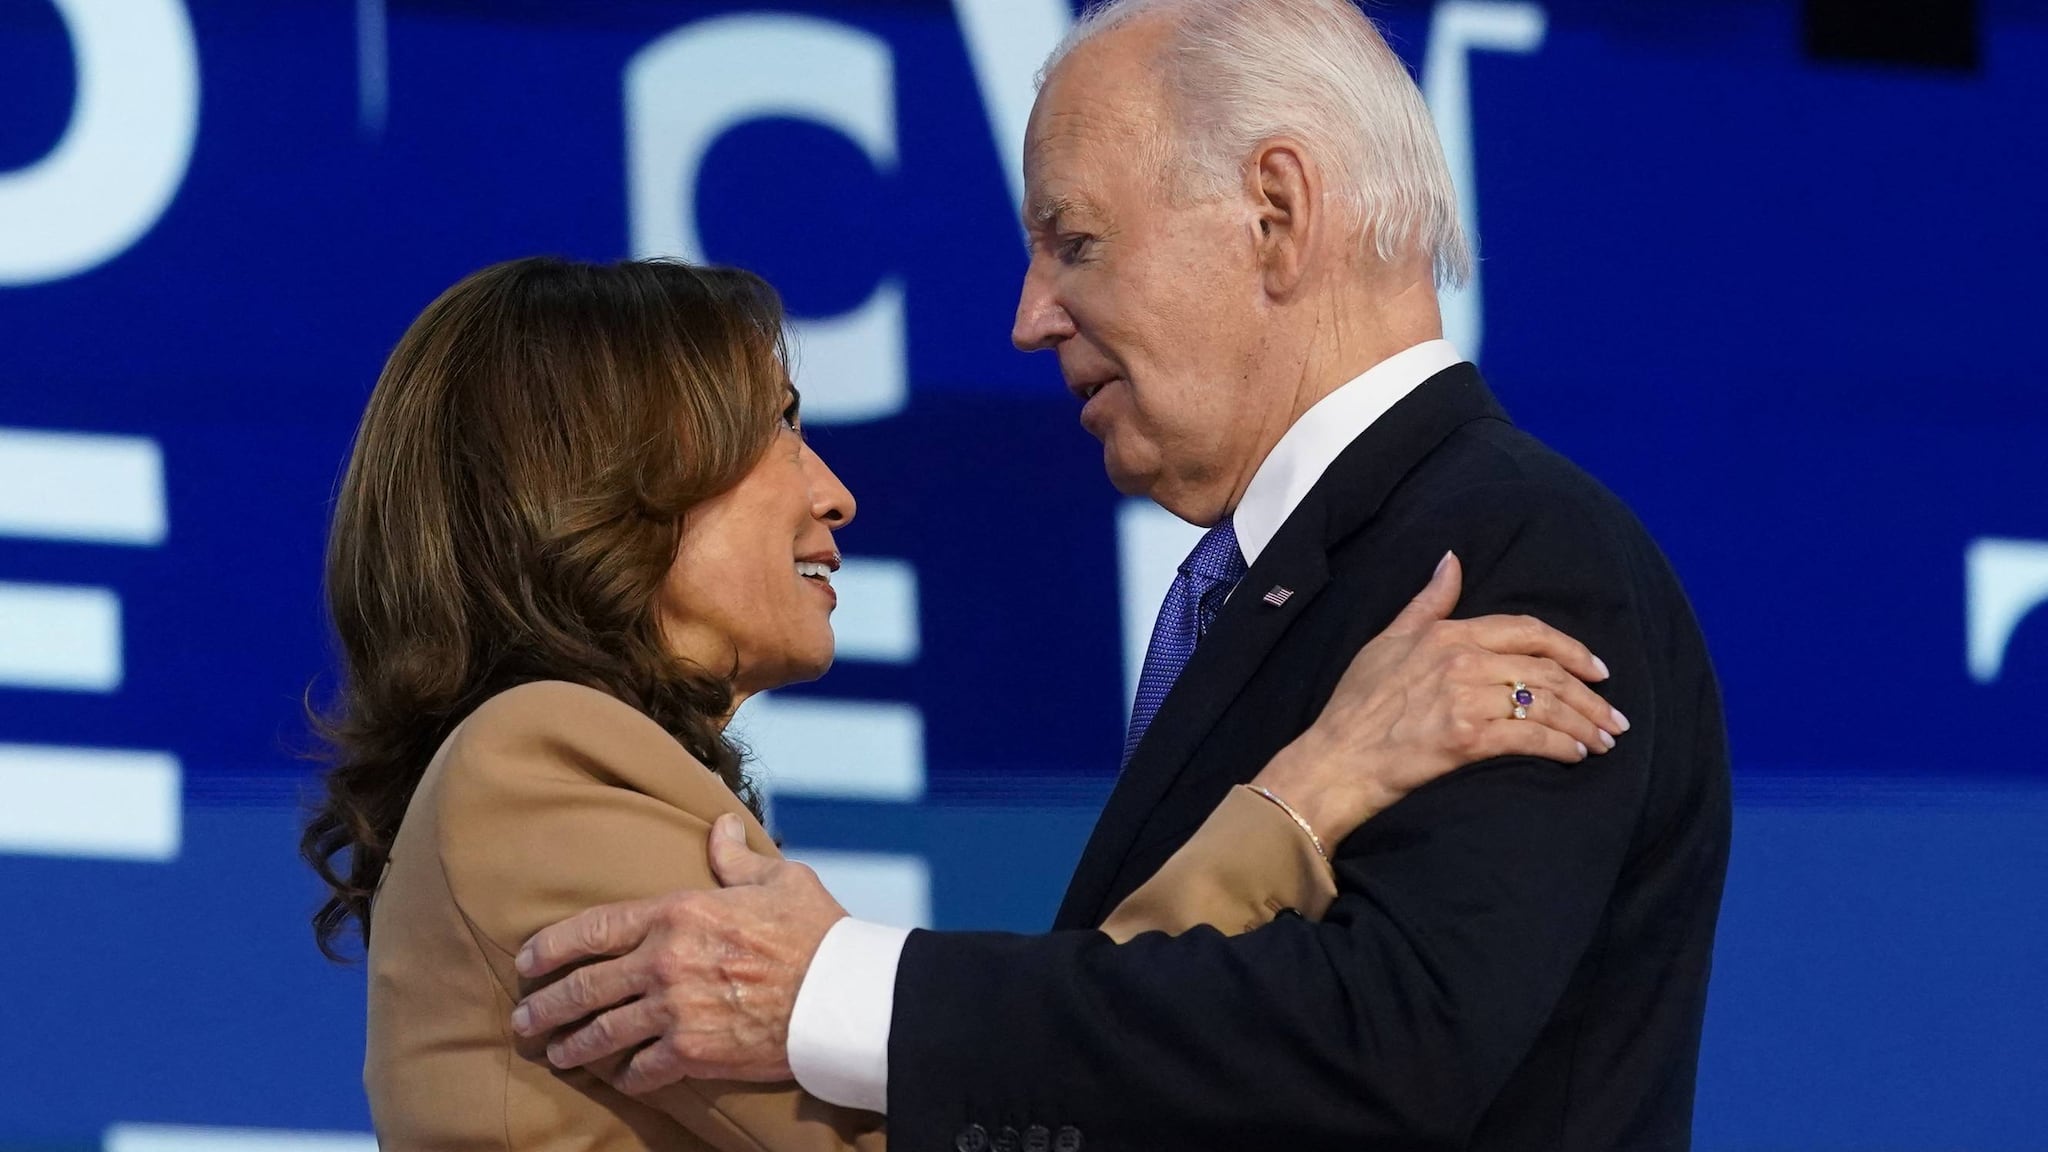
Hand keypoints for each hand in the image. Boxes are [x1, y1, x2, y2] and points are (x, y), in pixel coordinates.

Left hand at [509, 814, 846, 1093]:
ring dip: (573, 1045)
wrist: (840, 994)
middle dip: (546, 1005)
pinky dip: (629, 1076)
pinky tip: (620, 1078)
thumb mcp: (778, 878)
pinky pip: (645, 1069)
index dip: (551, 946)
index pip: (594, 928)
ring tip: (556, 1053)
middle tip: (524, 1019)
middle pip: (586, 987)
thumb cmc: (815, 931)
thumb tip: (718, 825)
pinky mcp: (694, 1052)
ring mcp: (675, 1011)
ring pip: (604, 1032)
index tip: (526, 962)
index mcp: (678, 913)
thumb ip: (735, 857)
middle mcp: (665, 962)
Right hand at [1251, 552, 1626, 846]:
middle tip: (1614, 717)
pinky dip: (1561, 747)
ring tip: (1604, 741)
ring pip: (1546, 705)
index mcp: (1447, 634)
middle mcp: (1461, 660)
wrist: (1335, 761)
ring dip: (1583, 724)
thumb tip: (1451, 560)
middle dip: (1590, 696)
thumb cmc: (1355, 706)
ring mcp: (1464, 699)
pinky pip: (1530, 738)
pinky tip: (1577, 756)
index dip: (1571, 650)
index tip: (1598, 670)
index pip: (1527, 631)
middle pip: (1547, 671)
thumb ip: (1427, 603)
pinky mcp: (1466, 739)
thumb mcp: (1387, 641)